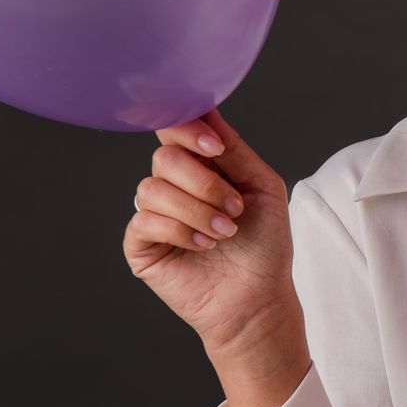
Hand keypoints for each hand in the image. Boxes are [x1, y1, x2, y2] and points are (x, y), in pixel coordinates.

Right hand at [123, 105, 301, 360]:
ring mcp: (155, 214)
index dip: (189, 131)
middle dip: (204, 183)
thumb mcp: (262, 186)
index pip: (178, 130)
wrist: (258, 297)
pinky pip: (144, 221)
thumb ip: (234, 148)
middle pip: (165, 157)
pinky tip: (202, 246)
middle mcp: (174, 185)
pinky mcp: (142, 244)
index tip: (215, 148)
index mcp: (202, 166)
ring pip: (153, 189)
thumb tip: (207, 109)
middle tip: (233, 209)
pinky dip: (179, 231)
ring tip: (224, 234)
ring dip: (196, 211)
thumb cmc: (265, 244)